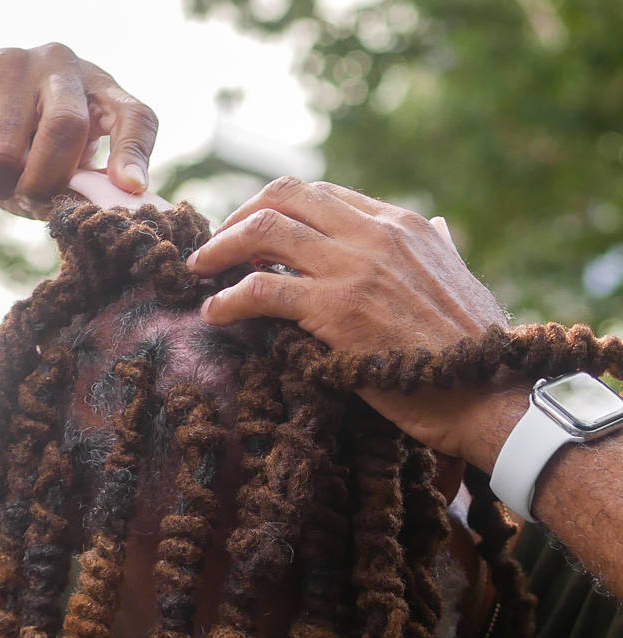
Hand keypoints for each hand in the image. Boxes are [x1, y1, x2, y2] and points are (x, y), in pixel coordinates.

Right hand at [0, 44, 157, 217]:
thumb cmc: (25, 164)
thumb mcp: (63, 179)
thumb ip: (84, 192)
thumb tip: (95, 213)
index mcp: (99, 92)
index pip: (134, 115)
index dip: (134, 152)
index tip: (130, 188)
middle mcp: (61, 65)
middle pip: (66, 124)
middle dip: (47, 181)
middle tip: (32, 202)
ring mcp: (12, 61)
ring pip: (7, 147)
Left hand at [187, 177, 519, 463]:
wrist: (487, 392)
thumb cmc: (471, 346)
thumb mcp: (460, 278)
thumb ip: (439, 246)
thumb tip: (436, 226)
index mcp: (399, 223)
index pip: (320, 195)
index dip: (275, 210)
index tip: (250, 234)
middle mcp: (373, 233)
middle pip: (282, 197)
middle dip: (237, 217)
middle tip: (215, 248)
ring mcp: (352, 268)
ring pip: (263, 231)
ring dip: (219, 249)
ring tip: (200, 271)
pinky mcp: (335, 310)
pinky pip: (261, 289)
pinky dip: (227, 298)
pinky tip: (213, 314)